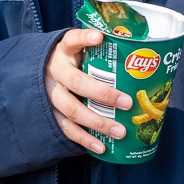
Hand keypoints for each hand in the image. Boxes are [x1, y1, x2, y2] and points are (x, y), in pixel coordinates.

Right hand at [46, 29, 134, 153]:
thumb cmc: (71, 63)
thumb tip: (145, 60)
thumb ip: (101, 53)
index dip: (84, 38)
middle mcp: (55, 71)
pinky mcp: (49, 113)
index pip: (71, 40)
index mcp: (64, 51)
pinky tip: (102, 147)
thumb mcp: (78, 52)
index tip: (99, 37)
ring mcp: (50, 94)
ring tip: (120, 132)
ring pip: (72, 110)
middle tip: (127, 103)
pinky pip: (67, 128)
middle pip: (76, 82)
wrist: (38, 75)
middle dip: (103, 94)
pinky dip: (85, 139)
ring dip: (97, 123)